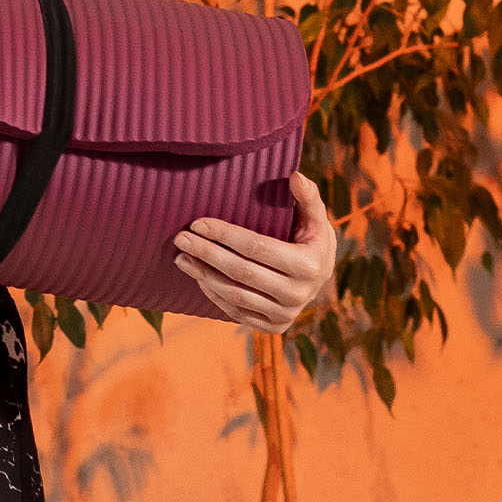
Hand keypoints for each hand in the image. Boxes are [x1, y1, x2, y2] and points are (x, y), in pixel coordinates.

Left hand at [171, 172, 336, 332]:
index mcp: (308, 265)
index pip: (256, 247)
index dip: (225, 234)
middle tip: (180, 238)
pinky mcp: (273, 326)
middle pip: (240, 272)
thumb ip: (308, 196)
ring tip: (181, 258)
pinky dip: (214, 294)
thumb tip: (295, 175)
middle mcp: (298, 294)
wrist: (321, 277)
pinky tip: (198, 277)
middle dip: (207, 253)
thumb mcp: (316, 217)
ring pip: (235, 294)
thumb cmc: (312, 238)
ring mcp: (285, 313)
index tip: (197, 222)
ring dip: (203, 275)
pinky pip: (237, 311)